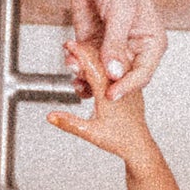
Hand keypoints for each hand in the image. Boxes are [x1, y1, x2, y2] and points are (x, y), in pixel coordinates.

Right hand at [46, 39, 164, 168]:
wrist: (139, 145)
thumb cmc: (119, 140)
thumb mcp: (91, 133)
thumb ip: (69, 123)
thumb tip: (50, 116)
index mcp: (108, 93)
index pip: (92, 65)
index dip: (79, 52)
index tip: (68, 44)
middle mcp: (118, 85)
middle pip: (100, 59)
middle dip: (83, 50)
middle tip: (68, 47)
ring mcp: (124, 84)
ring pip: (108, 64)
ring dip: (92, 57)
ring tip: (78, 57)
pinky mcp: (127, 87)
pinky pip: (115, 69)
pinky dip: (102, 64)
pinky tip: (94, 65)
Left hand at [64, 0, 165, 97]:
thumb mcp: (120, 10)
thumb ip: (116, 43)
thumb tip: (116, 73)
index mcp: (151, 40)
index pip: (143, 73)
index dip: (127, 87)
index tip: (111, 95)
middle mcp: (133, 47)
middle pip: (120, 79)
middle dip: (103, 83)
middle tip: (88, 84)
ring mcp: (111, 47)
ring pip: (101, 75)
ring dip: (87, 76)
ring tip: (75, 70)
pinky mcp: (92, 43)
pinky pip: (86, 64)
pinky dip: (77, 67)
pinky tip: (70, 62)